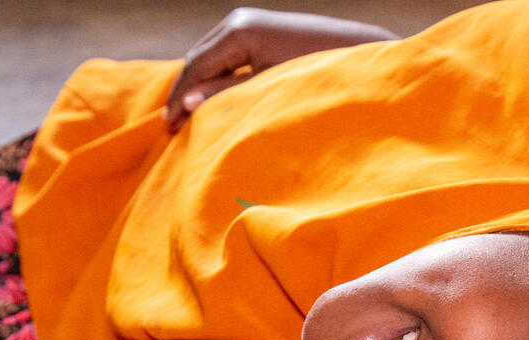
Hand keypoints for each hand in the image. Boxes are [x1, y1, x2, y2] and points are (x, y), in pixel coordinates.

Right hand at [164, 8, 398, 131]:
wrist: (360, 58)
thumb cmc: (320, 77)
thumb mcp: (269, 92)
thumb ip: (228, 95)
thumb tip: (187, 104)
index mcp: (240, 31)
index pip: (196, 66)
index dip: (179, 98)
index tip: (168, 128)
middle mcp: (240, 21)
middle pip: (198, 58)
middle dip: (184, 92)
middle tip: (171, 128)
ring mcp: (249, 22)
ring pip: (210, 57)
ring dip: (198, 85)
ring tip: (187, 118)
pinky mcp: (260, 30)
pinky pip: (226, 55)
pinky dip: (215, 77)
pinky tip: (210, 100)